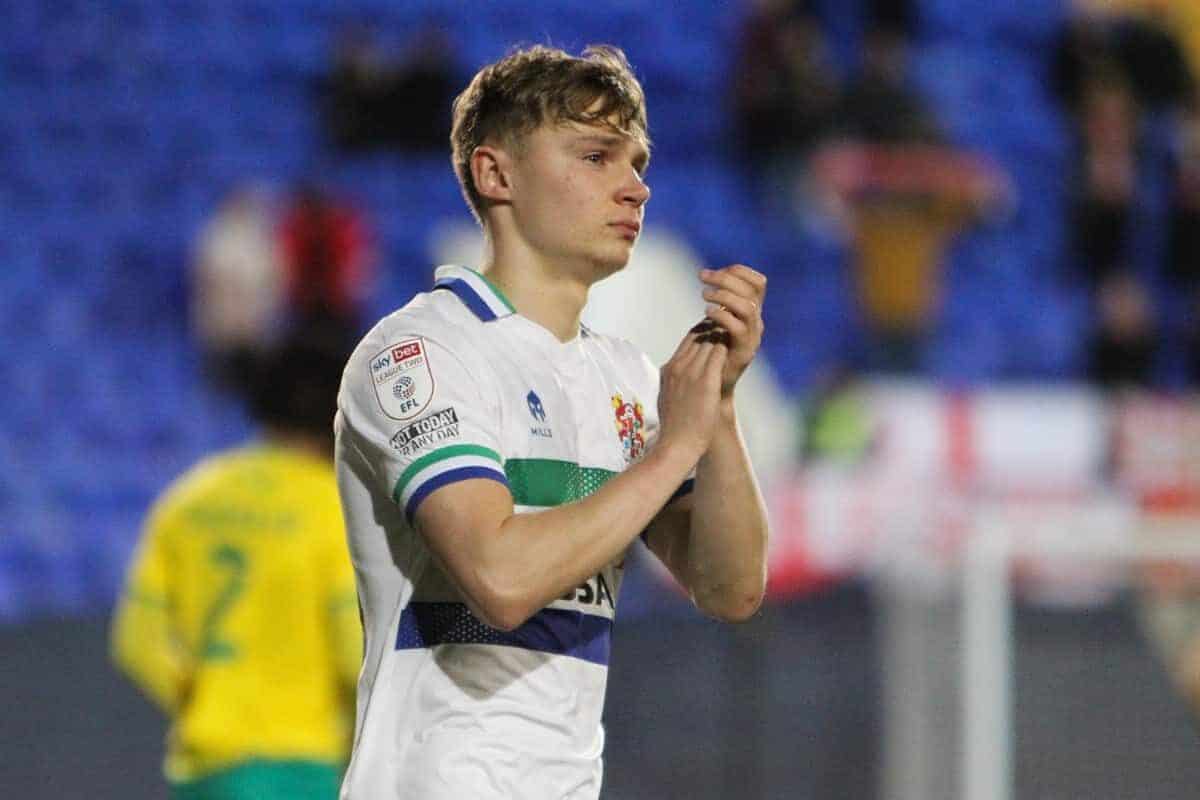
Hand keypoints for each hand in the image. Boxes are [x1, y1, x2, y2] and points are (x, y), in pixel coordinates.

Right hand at [656, 331, 728, 463]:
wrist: (676, 445)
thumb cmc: (675, 428)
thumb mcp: (667, 398)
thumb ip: (673, 383)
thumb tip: (675, 379)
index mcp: (669, 370)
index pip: (688, 339)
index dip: (704, 331)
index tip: (718, 329)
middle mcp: (678, 366)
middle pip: (699, 335)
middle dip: (715, 328)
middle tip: (732, 322)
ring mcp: (691, 372)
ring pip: (709, 340)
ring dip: (723, 333)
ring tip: (737, 328)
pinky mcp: (705, 380)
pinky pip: (718, 352)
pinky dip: (728, 345)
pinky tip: (738, 344)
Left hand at [698, 265, 765, 396]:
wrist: (712, 389)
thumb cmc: (709, 354)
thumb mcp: (714, 322)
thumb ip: (718, 303)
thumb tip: (710, 276)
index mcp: (751, 312)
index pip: (758, 282)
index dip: (739, 272)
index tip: (715, 272)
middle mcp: (756, 322)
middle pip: (752, 289)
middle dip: (725, 278)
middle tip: (702, 277)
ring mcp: (753, 337)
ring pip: (747, 306)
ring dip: (723, 295)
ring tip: (704, 295)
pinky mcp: (744, 351)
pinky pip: (738, 327)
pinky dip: (721, 315)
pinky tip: (705, 314)